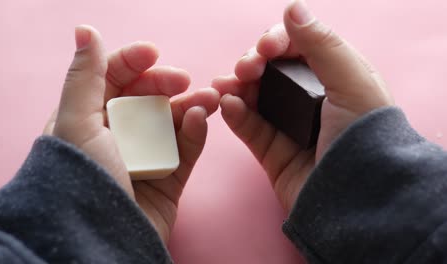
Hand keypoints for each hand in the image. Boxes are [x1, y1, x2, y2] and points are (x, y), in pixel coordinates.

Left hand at [43, 26, 219, 242]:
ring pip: (171, 122)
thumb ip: (84, 77)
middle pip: (146, 98)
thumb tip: (85, 30)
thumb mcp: (76, 124)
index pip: (111, 79)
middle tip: (183, 79)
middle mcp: (116, 137)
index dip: (132, 62)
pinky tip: (200, 119)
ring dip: (191, 104)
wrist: (102, 241)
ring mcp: (144, 157)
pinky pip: (186, 149)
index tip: (153, 52)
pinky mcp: (168, 178)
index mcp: (88, 120)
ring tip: (211, 96)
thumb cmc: (83, 182)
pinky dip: (194, 132)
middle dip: (166, 83)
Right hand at [212, 0, 392, 211]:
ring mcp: (289, 126)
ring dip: (236, 86)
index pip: (297, 49)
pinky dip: (235, 113)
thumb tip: (293, 8)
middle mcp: (310, 100)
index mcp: (334, 79)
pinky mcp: (272, 151)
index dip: (277, 41)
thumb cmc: (364, 136)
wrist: (357, 196)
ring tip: (225, 85)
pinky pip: (248, 127)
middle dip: (253, 63)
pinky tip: (228, 104)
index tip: (266, 48)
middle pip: (270, 70)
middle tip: (246, 69)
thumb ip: (321, 43)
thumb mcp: (352, 81)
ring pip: (253, 96)